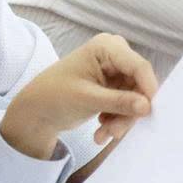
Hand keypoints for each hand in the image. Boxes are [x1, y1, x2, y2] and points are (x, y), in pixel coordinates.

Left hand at [0, 35, 156, 158]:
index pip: (138, 66)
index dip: (147, 88)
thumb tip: (147, 107)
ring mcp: (114, 71)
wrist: (33, 114)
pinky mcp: (113, 86)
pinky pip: (126, 103)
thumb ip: (119, 102)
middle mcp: (115, 55)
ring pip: (134, 97)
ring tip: (103, 135)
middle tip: (115, 132)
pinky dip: (116, 118)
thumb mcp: (87, 99)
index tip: (149, 112)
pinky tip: (101, 130)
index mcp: (106, 47)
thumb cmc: (53, 97)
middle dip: (129, 110)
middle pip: (138, 84)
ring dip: (121, 119)